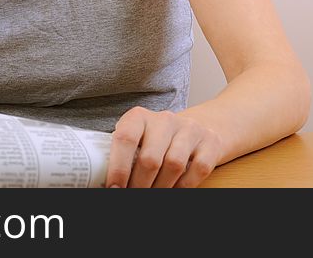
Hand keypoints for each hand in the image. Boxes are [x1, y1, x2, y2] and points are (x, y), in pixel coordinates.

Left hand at [105, 107, 222, 187]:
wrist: (198, 127)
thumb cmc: (157, 139)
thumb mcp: (138, 140)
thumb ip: (123, 155)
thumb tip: (102, 183)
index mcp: (139, 117)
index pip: (125, 138)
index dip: (118, 167)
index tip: (114, 188)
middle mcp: (164, 119)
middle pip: (150, 159)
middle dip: (139, 185)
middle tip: (133, 195)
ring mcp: (189, 129)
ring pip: (173, 166)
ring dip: (161, 188)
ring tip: (152, 194)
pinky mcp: (210, 142)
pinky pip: (197, 170)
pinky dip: (183, 186)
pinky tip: (173, 188)